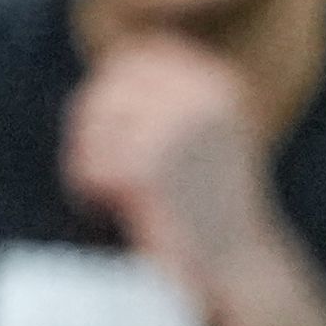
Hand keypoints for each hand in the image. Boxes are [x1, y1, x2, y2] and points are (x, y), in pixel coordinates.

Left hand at [60, 34, 282, 317]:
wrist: (237, 269)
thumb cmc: (206, 203)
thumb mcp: (200, 132)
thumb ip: (164, 94)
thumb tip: (116, 56)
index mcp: (217, 81)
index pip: (134, 57)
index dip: (109, 93)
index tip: (112, 134)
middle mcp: (203, 94)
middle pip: (105, 85)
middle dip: (91, 125)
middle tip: (100, 169)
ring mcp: (180, 126)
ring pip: (93, 120)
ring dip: (88, 156)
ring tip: (112, 191)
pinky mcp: (152, 164)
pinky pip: (90, 161)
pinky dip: (88, 186)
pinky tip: (112, 208)